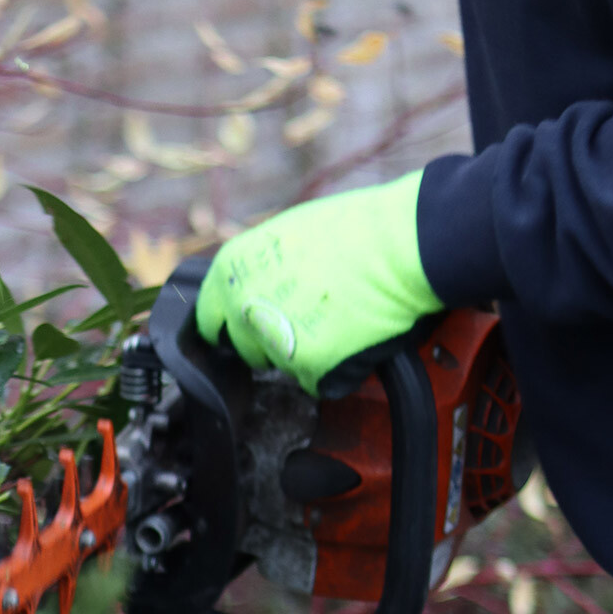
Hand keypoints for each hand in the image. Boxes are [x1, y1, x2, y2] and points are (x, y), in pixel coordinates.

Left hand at [195, 170, 443, 395]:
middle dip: (271, 341)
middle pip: (245, 348)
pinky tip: (355, 337)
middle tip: (309, 318)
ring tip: (339, 320)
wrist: (403, 245)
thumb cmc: (356, 231)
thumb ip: (256, 269)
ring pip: (282, 366)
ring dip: (305, 354)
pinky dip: (337, 369)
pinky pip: (318, 381)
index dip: (232, 324)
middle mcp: (242, 309)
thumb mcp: (283, 237)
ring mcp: (274, 340)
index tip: (250, 326)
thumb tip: (249, 289)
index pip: (209, 319)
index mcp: (230, 273)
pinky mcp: (308, 365)